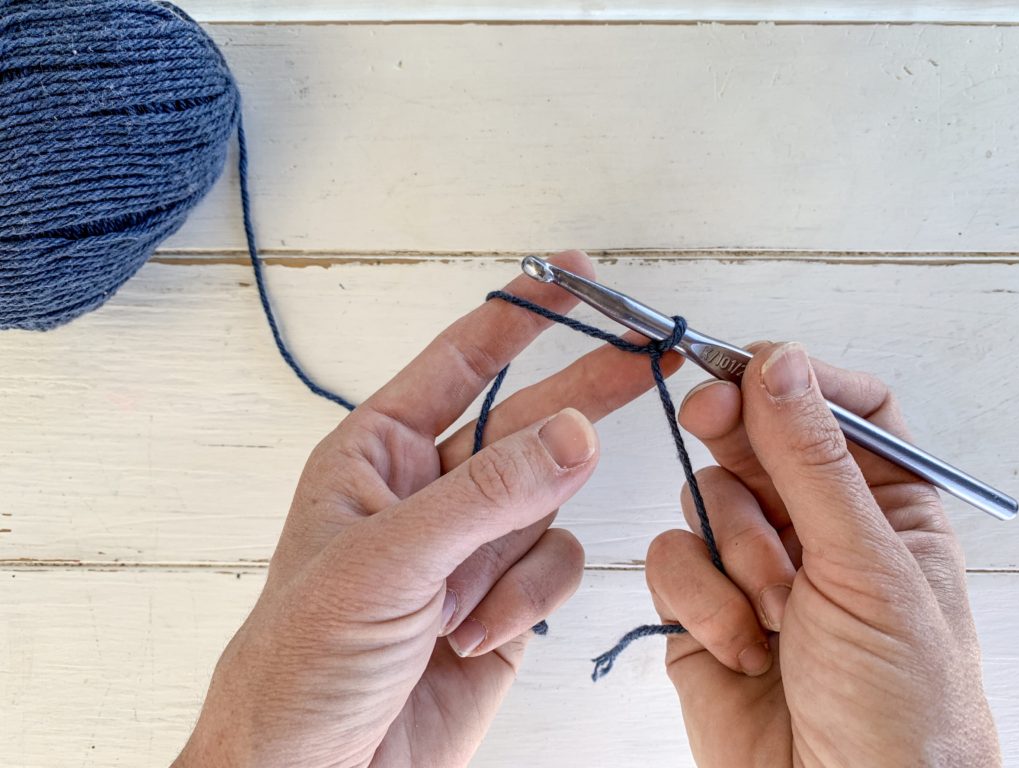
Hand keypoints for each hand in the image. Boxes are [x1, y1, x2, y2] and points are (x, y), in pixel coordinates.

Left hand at [172, 251, 682, 767]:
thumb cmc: (301, 661)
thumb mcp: (387, 561)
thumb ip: (487, 493)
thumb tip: (577, 432)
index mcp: (377, 455)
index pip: (458, 364)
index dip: (515, 315)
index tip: (571, 275)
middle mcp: (429, 493)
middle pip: (527, 422)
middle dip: (582, 391)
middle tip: (648, 349)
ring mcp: (472, 548)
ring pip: (550, 506)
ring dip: (518, 555)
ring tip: (462, 604)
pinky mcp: (505, 603)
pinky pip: (557, 567)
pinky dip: (528, 600)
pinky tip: (476, 635)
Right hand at [646, 342, 1000, 765]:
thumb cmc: (901, 709)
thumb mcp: (867, 568)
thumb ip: (812, 460)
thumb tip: (778, 362)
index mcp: (886, 507)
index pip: (843, 409)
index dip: (794, 378)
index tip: (747, 365)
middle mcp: (816, 527)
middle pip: (758, 437)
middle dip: (735, 434)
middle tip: (708, 416)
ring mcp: (752, 566)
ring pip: (705, 495)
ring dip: (735, 550)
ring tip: (775, 611)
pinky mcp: (699, 609)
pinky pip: (670, 558)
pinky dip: (699, 598)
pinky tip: (742, 648)